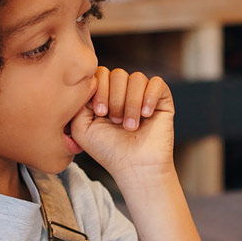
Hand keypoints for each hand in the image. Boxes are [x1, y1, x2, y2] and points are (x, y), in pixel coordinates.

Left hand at [67, 66, 174, 184]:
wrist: (135, 167)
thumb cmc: (108, 151)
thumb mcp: (81, 128)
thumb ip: (78, 102)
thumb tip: (89, 82)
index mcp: (105, 95)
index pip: (101, 73)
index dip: (100, 89)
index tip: (100, 112)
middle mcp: (124, 92)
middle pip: (118, 74)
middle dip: (115, 98)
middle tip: (116, 122)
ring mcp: (144, 94)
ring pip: (137, 78)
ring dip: (131, 103)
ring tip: (131, 125)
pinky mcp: (162, 100)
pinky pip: (158, 83)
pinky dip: (149, 97)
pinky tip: (146, 115)